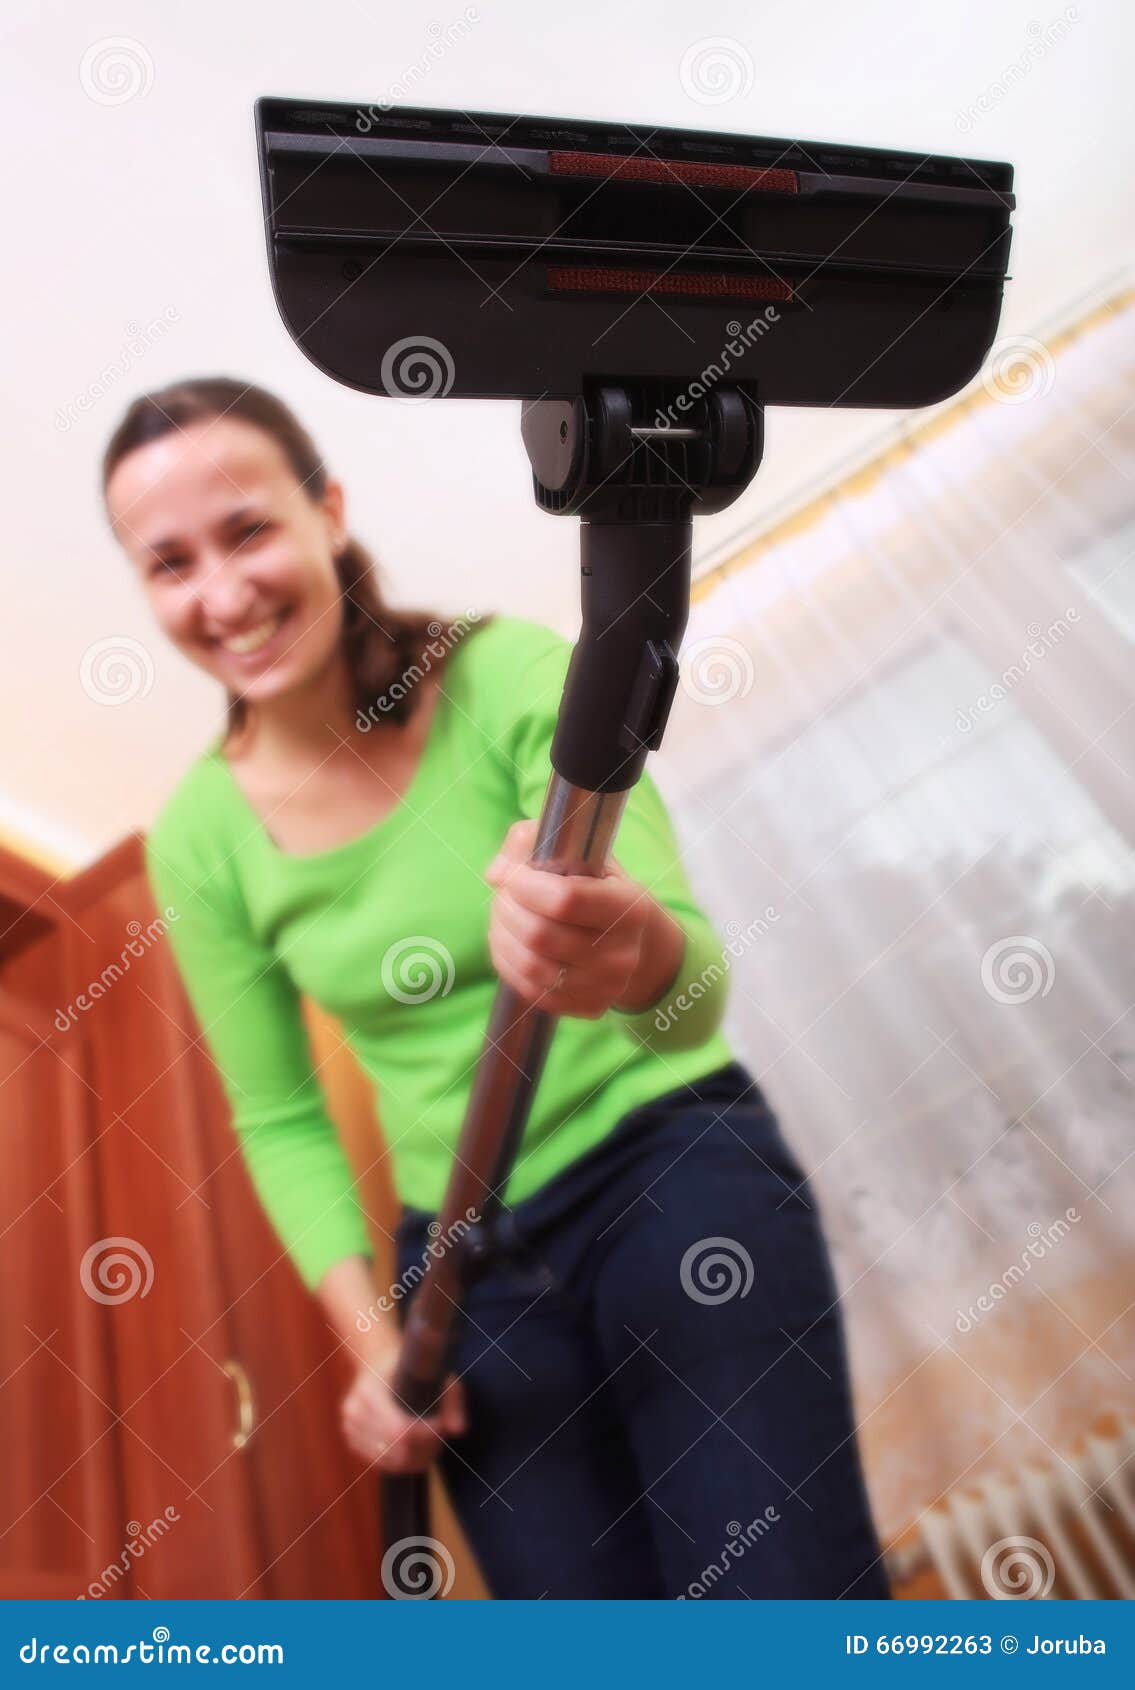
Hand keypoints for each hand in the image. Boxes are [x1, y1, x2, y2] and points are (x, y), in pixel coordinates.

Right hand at [340, 1340, 466, 1473]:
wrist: (377, 1362)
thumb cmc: (411, 1367)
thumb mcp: (435, 1374)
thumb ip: (452, 1401)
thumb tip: (458, 1430)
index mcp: (369, 1391)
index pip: (400, 1429)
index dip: (426, 1434)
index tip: (443, 1424)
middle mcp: (354, 1412)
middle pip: (397, 1450)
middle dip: (425, 1448)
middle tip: (442, 1436)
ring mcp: (350, 1428)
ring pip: (390, 1461)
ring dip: (416, 1458)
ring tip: (432, 1443)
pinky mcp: (352, 1441)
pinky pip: (381, 1464)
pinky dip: (403, 1462)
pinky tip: (417, 1448)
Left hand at [485, 819, 683, 1018]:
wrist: (628, 934)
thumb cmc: (595, 882)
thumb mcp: (574, 849)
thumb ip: (529, 843)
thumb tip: (497, 874)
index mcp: (630, 907)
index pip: (565, 900)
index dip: (524, 884)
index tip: (513, 874)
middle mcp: (624, 953)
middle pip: (539, 935)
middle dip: (507, 908)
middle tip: (504, 893)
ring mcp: (607, 986)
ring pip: (529, 965)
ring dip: (502, 935)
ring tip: (503, 915)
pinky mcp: (589, 1007)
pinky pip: (530, 990)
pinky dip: (508, 962)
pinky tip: (509, 941)